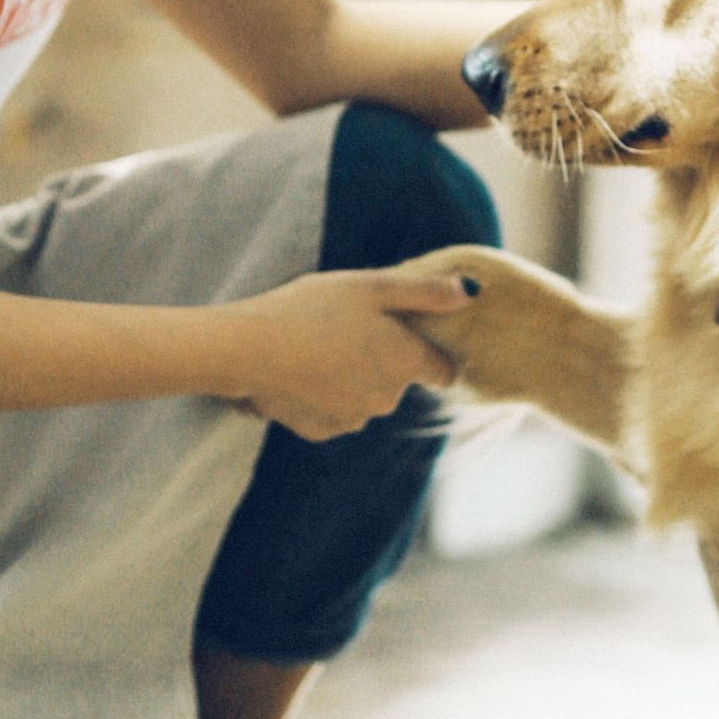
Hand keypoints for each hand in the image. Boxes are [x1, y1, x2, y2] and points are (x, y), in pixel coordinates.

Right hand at [212, 269, 475, 440]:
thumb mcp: (372, 286)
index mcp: (406, 361)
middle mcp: (388, 399)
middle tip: (347, 325)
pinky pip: (333, 412)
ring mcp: (353, 420)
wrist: (247, 350)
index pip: (444, 370)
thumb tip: (471, 292)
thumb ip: (426, 292)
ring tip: (318, 344)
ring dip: (351, 376)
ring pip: (364, 397)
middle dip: (382, 357)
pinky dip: (322, 395)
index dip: (431, 351)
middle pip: (399, 380)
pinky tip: (299, 370)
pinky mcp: (320, 432)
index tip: (408, 334)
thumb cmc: (312, 308)